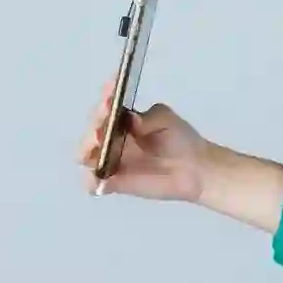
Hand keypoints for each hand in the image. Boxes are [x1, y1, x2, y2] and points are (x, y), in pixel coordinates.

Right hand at [74, 73, 210, 200]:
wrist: (196, 170)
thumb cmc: (181, 140)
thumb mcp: (168, 120)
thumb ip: (150, 118)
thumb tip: (132, 119)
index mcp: (122, 117)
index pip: (106, 105)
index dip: (104, 100)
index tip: (108, 99)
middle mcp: (111, 136)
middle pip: (93, 129)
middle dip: (94, 127)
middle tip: (100, 131)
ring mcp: (110, 159)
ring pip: (86, 154)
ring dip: (86, 151)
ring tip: (97, 150)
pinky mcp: (114, 182)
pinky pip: (94, 183)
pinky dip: (92, 182)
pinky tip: (98, 181)